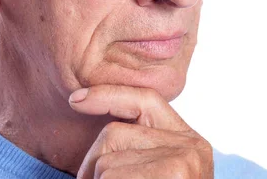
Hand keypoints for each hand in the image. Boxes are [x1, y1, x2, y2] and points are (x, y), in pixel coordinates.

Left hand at [69, 85, 213, 178]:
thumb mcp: (150, 173)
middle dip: (91, 166)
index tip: (74, 100)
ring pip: (106, 162)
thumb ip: (135, 149)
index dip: (108, 95)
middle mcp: (192, 144)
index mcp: (187, 140)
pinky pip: (111, 177)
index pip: (145, 99)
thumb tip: (82, 104)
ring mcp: (185, 159)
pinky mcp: (174, 173)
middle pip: (113, 133)